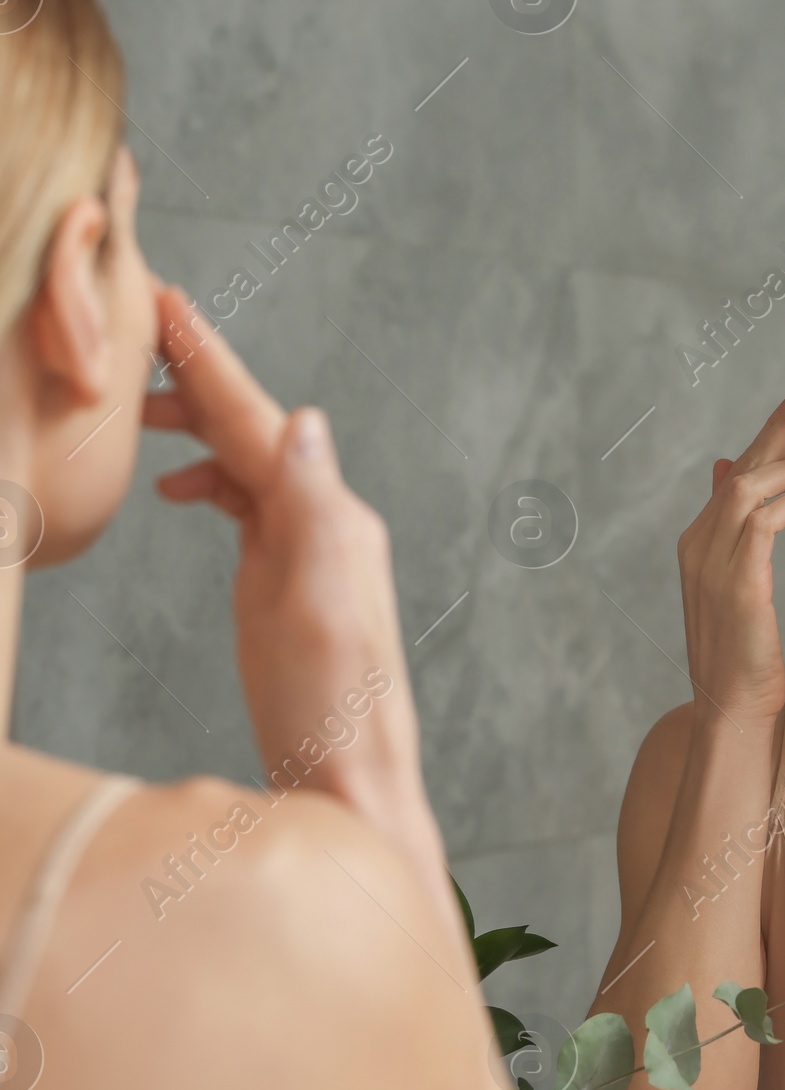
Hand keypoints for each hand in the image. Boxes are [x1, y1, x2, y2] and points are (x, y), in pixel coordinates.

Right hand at [146, 287, 443, 880]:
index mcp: (331, 517)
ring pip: (244, 460)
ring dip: (195, 423)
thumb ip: (316, 513)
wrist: (345, 785)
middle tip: (135, 330)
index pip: (259, 420)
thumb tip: (304, 421)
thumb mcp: (319, 610)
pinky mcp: (282, 580)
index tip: (167, 304)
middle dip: (196, 376)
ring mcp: (304, 550)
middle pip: (250, 427)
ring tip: (136, 402)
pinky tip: (173, 487)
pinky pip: (244, 505)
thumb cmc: (333, 713)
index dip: (209, 362)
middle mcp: (325, 521)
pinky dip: (207, 479)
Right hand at [676, 375, 784, 728]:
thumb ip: (737, 529)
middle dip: (780, 424)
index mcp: (698, 540)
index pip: (736, 472)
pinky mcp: (737, 582)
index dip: (769, 434)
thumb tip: (728, 471)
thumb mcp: (739, 583)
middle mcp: (698, 543)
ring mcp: (712, 562)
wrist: (732, 709)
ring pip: (749, 485)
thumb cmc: (746, 654)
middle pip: (741, 466)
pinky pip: (762, 520)